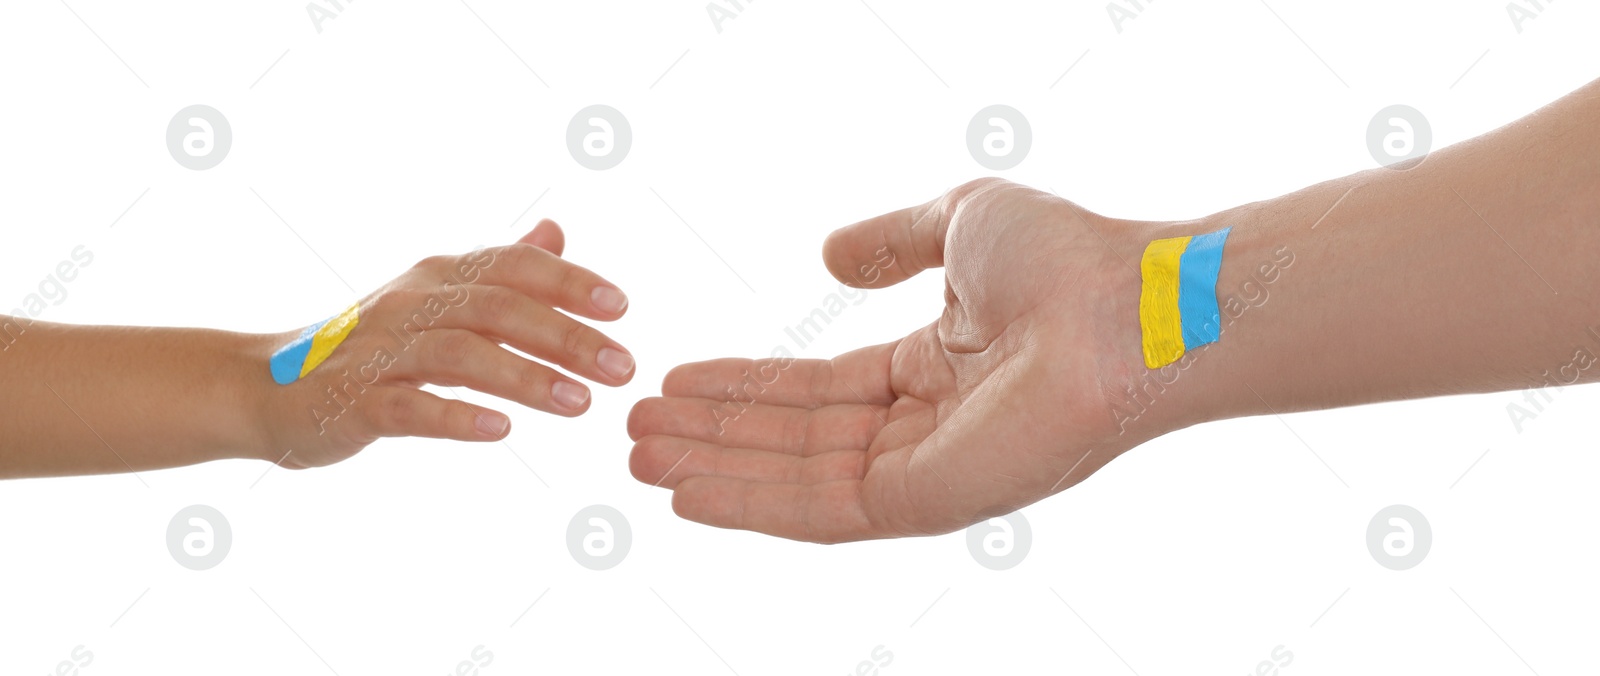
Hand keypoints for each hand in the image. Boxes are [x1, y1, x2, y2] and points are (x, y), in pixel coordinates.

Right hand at [257, 219, 634, 468]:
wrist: (267, 388)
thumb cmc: (372, 347)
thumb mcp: (437, 301)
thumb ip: (500, 271)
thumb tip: (556, 232)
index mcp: (438, 277)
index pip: (513, 266)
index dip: (569, 281)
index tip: (623, 307)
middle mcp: (411, 303)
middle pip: (497, 308)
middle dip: (566, 336)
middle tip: (622, 366)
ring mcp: (379, 352)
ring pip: (459, 354)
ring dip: (525, 376)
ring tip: (580, 404)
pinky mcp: (353, 402)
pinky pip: (408, 406)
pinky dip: (455, 415)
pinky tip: (501, 430)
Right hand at [629, 179, 1169, 542]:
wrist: (1125, 306)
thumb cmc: (1067, 260)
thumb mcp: (958, 223)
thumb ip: (888, 240)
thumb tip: (823, 255)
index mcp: (932, 371)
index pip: (816, 389)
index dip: (742, 388)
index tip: (674, 379)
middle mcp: (923, 431)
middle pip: (793, 441)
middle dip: (712, 435)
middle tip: (634, 429)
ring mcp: (923, 474)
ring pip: (793, 481)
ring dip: (712, 468)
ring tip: (637, 455)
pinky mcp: (924, 504)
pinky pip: (818, 510)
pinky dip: (746, 504)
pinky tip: (685, 493)